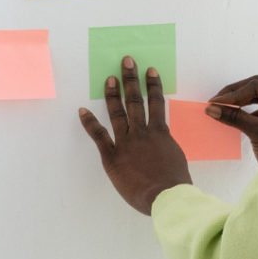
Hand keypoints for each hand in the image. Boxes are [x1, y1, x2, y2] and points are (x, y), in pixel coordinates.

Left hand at [79, 56, 192, 215]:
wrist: (165, 197)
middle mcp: (142, 132)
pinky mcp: (112, 156)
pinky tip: (82, 110)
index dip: (153, 85)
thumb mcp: (175, 158)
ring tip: (110, 78)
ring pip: (118, 113)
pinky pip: (99, 136)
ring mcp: (126, 143)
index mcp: (160, 132)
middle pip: (136, 100)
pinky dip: (89, 122)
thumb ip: (165, 146)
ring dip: (113, 94)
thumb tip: (162, 143)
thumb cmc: (174, 182)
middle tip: (126, 61)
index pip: (157, 103)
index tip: (150, 70)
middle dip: (131, 79)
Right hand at [204, 75, 257, 166]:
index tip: (215, 103)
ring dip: (240, 102)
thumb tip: (213, 108)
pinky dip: (246, 112)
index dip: (234, 94)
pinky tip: (235, 117)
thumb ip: (235, 117)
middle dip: (235, 94)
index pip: (257, 86)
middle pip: (257, 89)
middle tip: (216, 102)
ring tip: (223, 108)